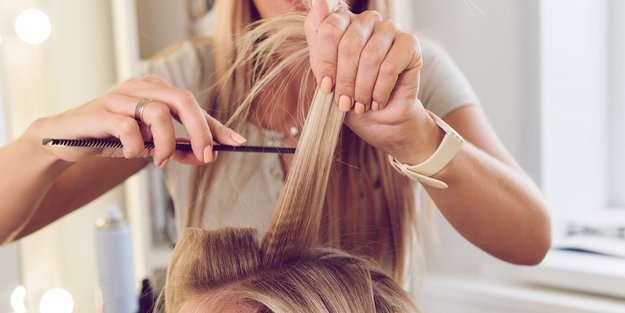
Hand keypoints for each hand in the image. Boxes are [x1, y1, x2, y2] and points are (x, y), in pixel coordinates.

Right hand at [34, 75, 246, 166]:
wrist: (65, 140)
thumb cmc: (113, 138)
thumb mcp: (150, 143)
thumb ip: (178, 147)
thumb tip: (207, 156)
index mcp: (156, 89)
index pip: (193, 105)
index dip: (216, 125)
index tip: (237, 143)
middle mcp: (140, 86)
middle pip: (182, 99)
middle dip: (201, 131)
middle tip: (206, 157)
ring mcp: (119, 96)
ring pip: (159, 112)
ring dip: (167, 144)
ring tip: (161, 162)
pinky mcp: (100, 112)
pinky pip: (129, 128)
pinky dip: (138, 148)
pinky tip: (134, 154)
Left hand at [305, 0, 440, 163]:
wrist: (379, 122)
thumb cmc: (351, 97)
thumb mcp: (325, 74)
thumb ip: (318, 40)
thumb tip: (319, 0)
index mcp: (344, 22)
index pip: (329, 28)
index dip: (326, 62)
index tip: (326, 87)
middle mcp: (367, 21)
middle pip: (349, 45)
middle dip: (344, 81)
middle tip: (344, 103)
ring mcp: (390, 30)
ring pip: (370, 57)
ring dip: (362, 89)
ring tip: (361, 105)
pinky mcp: (410, 45)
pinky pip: (389, 67)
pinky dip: (379, 91)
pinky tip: (377, 102)